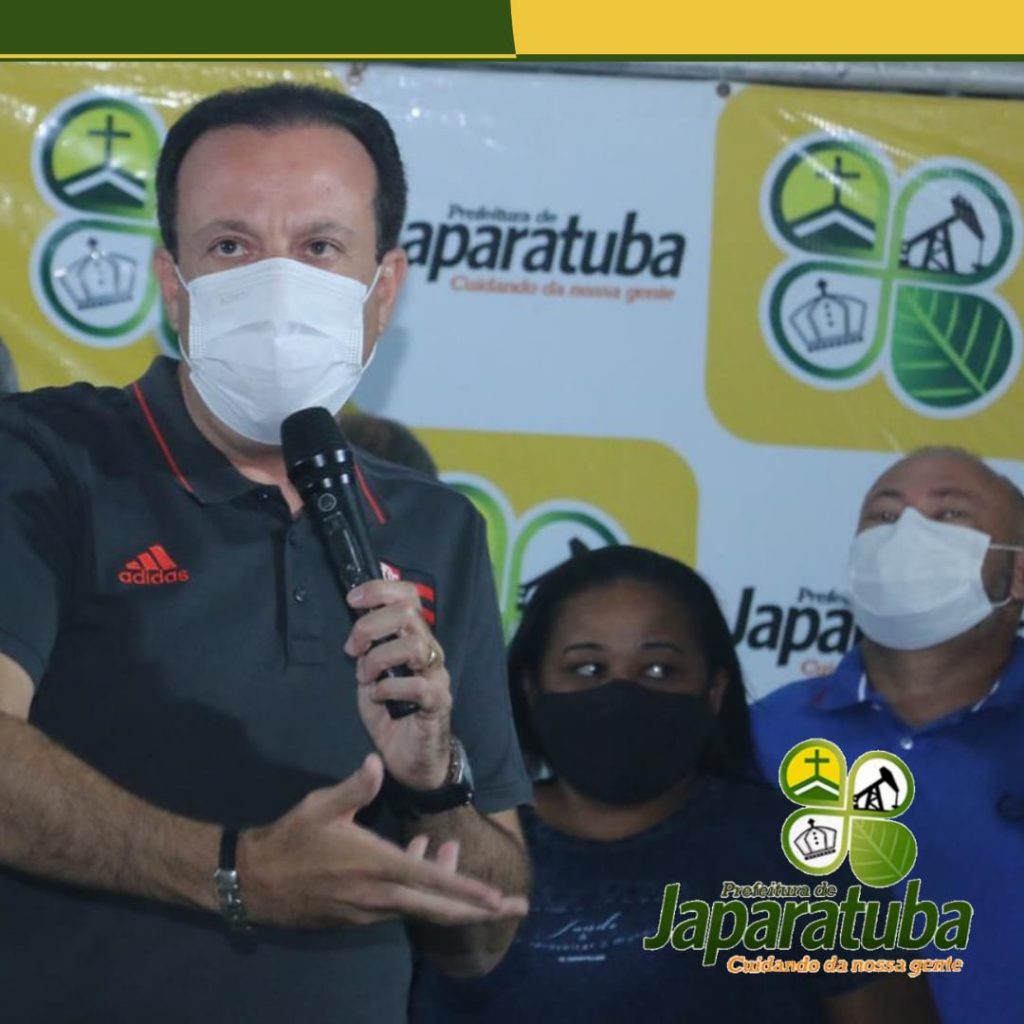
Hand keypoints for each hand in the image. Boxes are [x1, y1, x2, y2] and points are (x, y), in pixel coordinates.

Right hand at [238, 754, 527, 928]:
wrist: (253, 882)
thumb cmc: (291, 840)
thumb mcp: (321, 807)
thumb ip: (355, 786)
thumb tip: (378, 761)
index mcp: (377, 867)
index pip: (434, 881)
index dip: (469, 890)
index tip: (499, 898)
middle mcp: (380, 896)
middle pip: (440, 908)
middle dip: (481, 909)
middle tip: (516, 907)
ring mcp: (369, 910)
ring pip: (421, 905)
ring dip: (446, 887)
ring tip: (454, 852)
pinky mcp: (358, 915)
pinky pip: (400, 904)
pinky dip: (419, 885)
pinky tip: (420, 856)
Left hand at [344, 580, 450, 788]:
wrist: (411, 759)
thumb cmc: (391, 713)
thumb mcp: (371, 675)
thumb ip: (367, 651)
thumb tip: (354, 631)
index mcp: (414, 638)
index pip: (408, 596)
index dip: (380, 590)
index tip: (352, 600)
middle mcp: (430, 650)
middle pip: (408, 613)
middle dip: (370, 625)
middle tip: (352, 649)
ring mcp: (436, 676)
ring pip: (414, 645)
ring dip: (379, 658)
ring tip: (365, 677)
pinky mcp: (438, 703)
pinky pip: (418, 686)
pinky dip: (390, 688)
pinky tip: (377, 697)